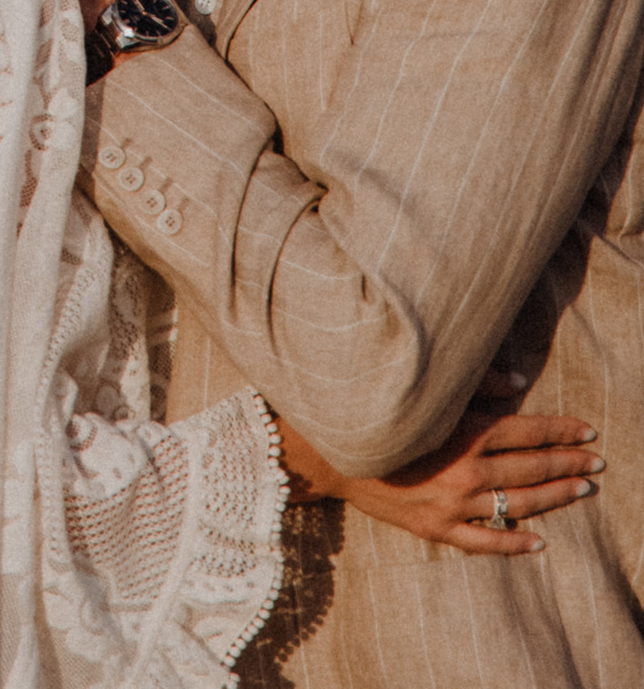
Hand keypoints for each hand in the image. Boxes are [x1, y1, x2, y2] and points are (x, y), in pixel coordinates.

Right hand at [277, 391, 600, 554]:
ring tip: (581, 491)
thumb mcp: (427, 391)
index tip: (588, 432)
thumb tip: (519, 385)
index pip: (527, 431)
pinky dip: (515, 544)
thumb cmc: (381, 410)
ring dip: (553, 498)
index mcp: (464, 431)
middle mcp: (465, 470)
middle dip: (567, 464)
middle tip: (597, 465)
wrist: (332, 450)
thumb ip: (475, 385)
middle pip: (530, 469)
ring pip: (517, 505)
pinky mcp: (437, 529)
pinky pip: (485, 543)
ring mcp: (454, 504)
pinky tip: (540, 543)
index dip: (561, 431)